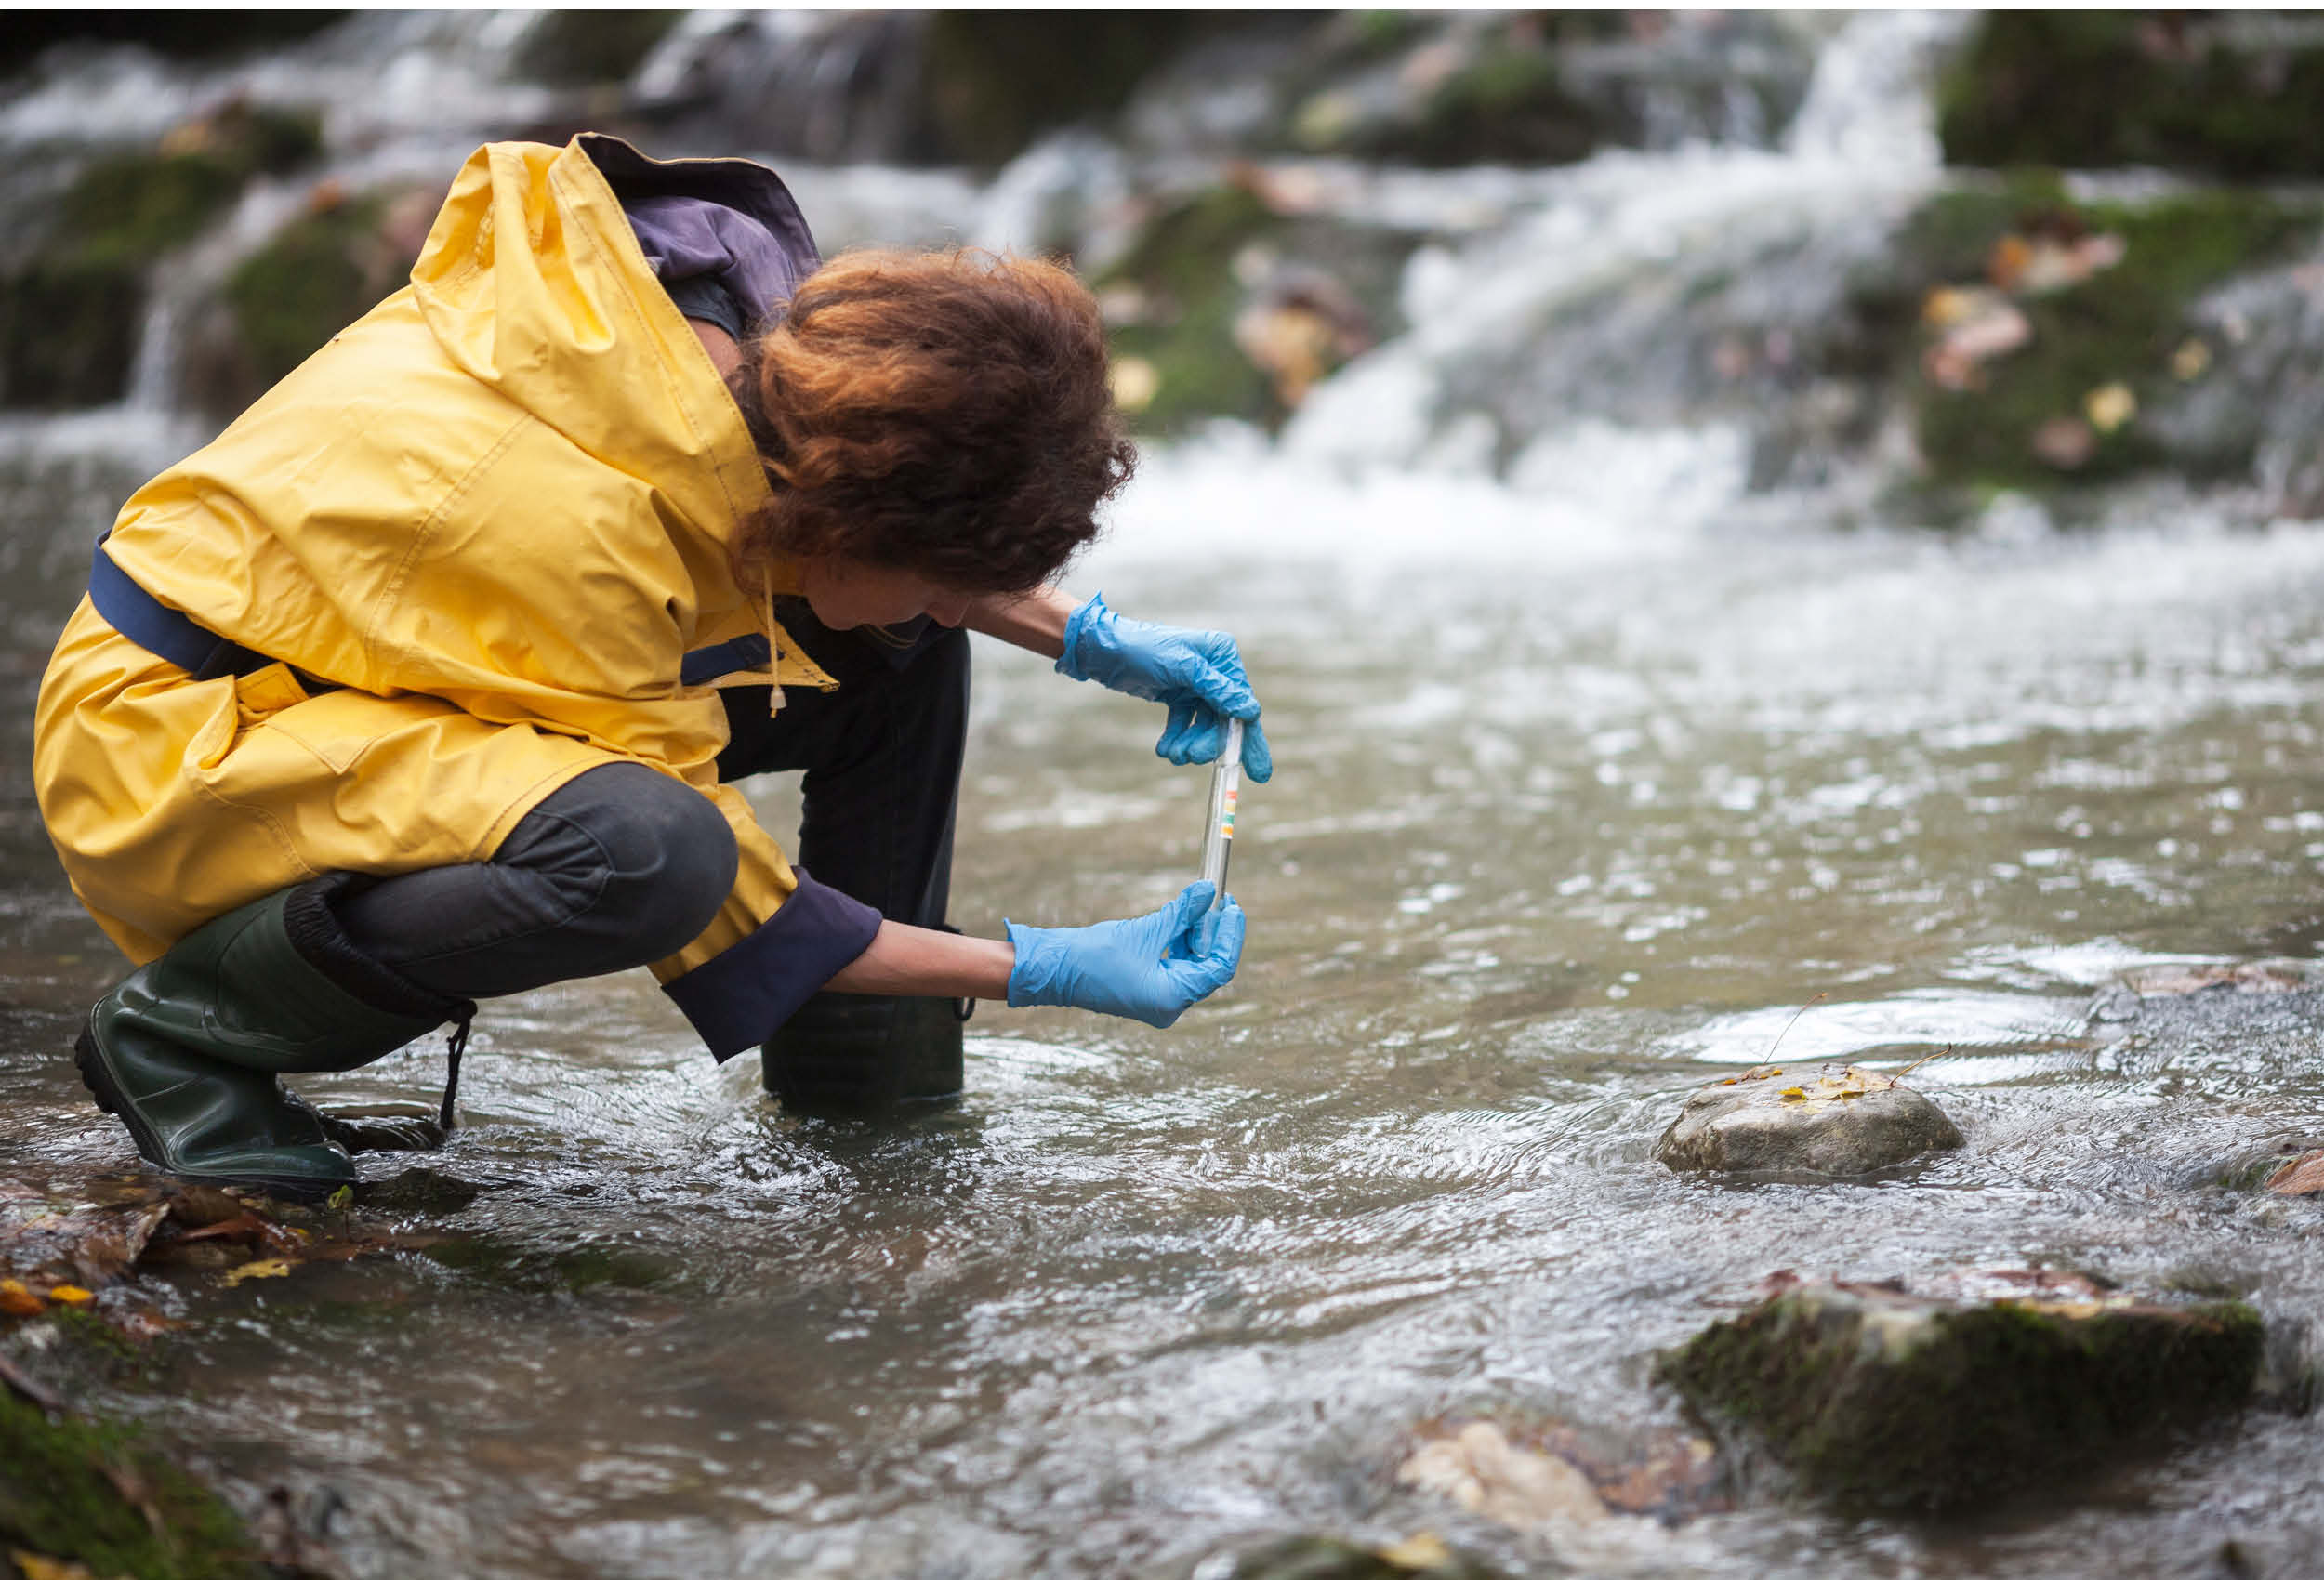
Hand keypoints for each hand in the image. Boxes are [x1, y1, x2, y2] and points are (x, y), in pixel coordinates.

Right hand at [1005, 882, 1245, 1026]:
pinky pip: (1175, 966)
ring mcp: (1159, 1000)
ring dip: (1198, 934)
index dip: (1230, 935)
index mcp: (1172, 998)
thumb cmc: (1095, 954)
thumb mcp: (1145, 930)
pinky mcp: (1148, 990)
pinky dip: (1181, 942)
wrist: (1055, 969)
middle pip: (1208, 967)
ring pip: (1192, 964)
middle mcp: (1169, 1006)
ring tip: (1200, 902)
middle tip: (1220, 899)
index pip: (1219, 968)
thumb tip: (1208, 891)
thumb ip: (1182, 913)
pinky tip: (1182, 918)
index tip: (1232, 905)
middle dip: (1215, 932)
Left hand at [1055, 594, 1272, 781]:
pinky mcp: (1178, 696)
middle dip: (1209, 743)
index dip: (1250, 738)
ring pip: (1204, 726)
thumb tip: (1252, 711)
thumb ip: (1218, 690)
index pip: (1243, 703)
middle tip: (1192, 758)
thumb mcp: (1182, 668)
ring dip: (1190, 744)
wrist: (1104, 650)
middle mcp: (1215, 670)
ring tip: (1172, 753)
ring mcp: (1197, 684)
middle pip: (1225, 719)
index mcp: (1223, 656)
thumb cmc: (1144, 649)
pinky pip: (1186, 725)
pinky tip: (1164, 749)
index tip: (1258, 773)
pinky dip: (1177, 738)